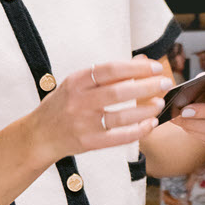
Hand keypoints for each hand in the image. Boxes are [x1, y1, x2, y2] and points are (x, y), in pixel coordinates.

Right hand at [31, 56, 168, 163]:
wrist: (39, 135)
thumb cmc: (63, 104)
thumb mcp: (78, 83)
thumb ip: (108, 73)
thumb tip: (140, 61)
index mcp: (77, 80)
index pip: (110, 69)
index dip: (136, 68)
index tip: (155, 67)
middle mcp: (79, 100)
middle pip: (119, 92)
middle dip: (146, 86)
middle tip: (165, 83)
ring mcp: (83, 123)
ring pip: (121, 116)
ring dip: (145, 109)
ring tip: (160, 103)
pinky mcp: (89, 143)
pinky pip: (119, 137)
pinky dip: (138, 130)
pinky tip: (150, 124)